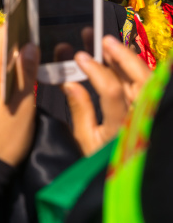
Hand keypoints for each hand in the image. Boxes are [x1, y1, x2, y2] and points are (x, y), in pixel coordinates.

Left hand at [0, 24, 39, 165]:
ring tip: (24, 71)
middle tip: (33, 54)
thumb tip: (30, 45)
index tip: (31, 29)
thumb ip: (27, 72)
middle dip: (12, 47)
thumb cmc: (6, 139)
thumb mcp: (25, 106)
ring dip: (4, 61)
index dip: (15, 28)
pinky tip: (9, 86)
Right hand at [62, 34, 151, 155]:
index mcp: (121, 127)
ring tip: (109, 44)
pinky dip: (135, 71)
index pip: (112, 91)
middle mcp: (140, 118)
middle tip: (103, 40)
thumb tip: (69, 82)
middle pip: (139, 80)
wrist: (129, 182)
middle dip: (121, 56)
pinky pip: (148, 86)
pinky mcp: (153, 110)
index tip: (79, 56)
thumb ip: (80, 111)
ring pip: (146, 80)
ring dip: (128, 60)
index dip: (96, 70)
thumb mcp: (85, 141)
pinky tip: (123, 60)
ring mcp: (149, 114)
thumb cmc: (102, 164)